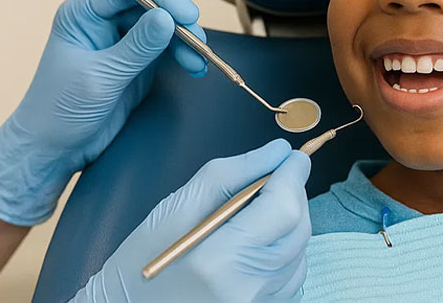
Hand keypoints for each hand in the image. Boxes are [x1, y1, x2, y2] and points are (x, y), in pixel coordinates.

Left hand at [0, 0, 208, 224]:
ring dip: (183, 40)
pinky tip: (195, 67)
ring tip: (200, 59)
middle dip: (177, 20)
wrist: (52, 150)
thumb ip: (136, 47)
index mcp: (83, 13)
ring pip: (161, 26)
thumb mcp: (100, 78)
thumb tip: (168, 17)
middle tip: (199, 41)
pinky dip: (181, 55)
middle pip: (149, 4)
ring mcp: (119, 41)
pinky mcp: (134, 63)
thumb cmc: (60, 111)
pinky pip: (163, 49)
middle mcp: (101, 20)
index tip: (188, 14)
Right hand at [75, 140, 312, 302]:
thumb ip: (230, 175)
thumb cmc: (142, 262)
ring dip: (290, 224)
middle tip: (275, 177)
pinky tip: (259, 244)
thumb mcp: (176, 207)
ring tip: (260, 213)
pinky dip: (285, 254)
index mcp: (220, 259)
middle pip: (297, 229)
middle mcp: (247, 288)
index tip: (293, 157)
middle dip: (292, 195)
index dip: (293, 175)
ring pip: (300, 252)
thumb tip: (275, 153)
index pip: (282, 207)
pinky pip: (291, 277)